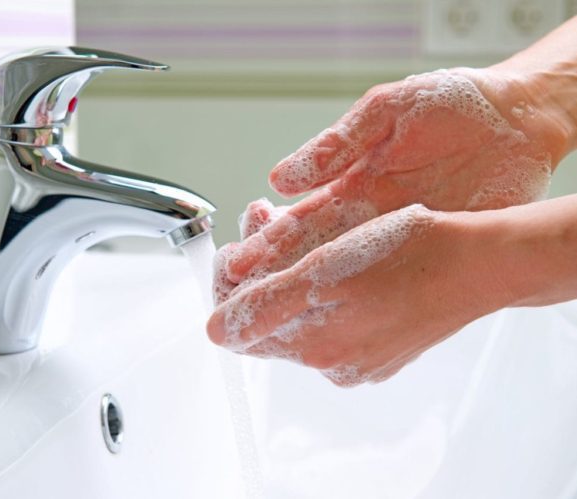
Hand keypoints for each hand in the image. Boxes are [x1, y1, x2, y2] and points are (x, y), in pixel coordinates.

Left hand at [207, 205, 509, 385]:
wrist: (479, 264)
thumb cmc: (411, 258)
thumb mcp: (323, 275)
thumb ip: (262, 308)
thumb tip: (215, 332)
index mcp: (311, 347)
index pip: (237, 328)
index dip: (226, 285)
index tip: (232, 248)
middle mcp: (330, 359)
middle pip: (266, 316)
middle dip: (253, 266)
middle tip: (261, 217)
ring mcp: (356, 353)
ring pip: (296, 309)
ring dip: (283, 266)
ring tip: (286, 221)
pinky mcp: (377, 341)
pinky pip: (329, 311)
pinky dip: (317, 279)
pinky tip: (327, 247)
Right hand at [218, 68, 568, 296]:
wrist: (517, 120)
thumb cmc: (451, 105)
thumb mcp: (384, 113)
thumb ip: (334, 144)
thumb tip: (279, 179)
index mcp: (348, 185)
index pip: (294, 224)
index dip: (265, 245)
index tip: (238, 264)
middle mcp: (365, 218)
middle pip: (308, 258)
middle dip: (273, 278)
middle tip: (244, 298)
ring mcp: (397, 238)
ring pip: (341, 278)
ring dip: (308, 298)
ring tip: (279, 321)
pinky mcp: (430, 249)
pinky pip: (389, 284)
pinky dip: (362, 303)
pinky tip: (337, 321)